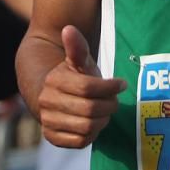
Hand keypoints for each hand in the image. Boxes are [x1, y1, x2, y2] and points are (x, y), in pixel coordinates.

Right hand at [37, 25, 126, 148]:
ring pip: (87, 126)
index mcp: (55, 81)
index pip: (88, 87)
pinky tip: (95, 123)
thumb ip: (77, 46)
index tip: (121, 84)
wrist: (51, 96)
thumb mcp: (78, 60)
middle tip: (115, 101)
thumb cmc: (72, 76)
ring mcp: (49, 121)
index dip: (109, 87)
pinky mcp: (52, 137)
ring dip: (103, 120)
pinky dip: (92, 133)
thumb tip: (68, 28)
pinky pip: (80, 141)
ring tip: (106, 111)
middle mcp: (48, 102)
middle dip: (109, 105)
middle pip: (90, 109)